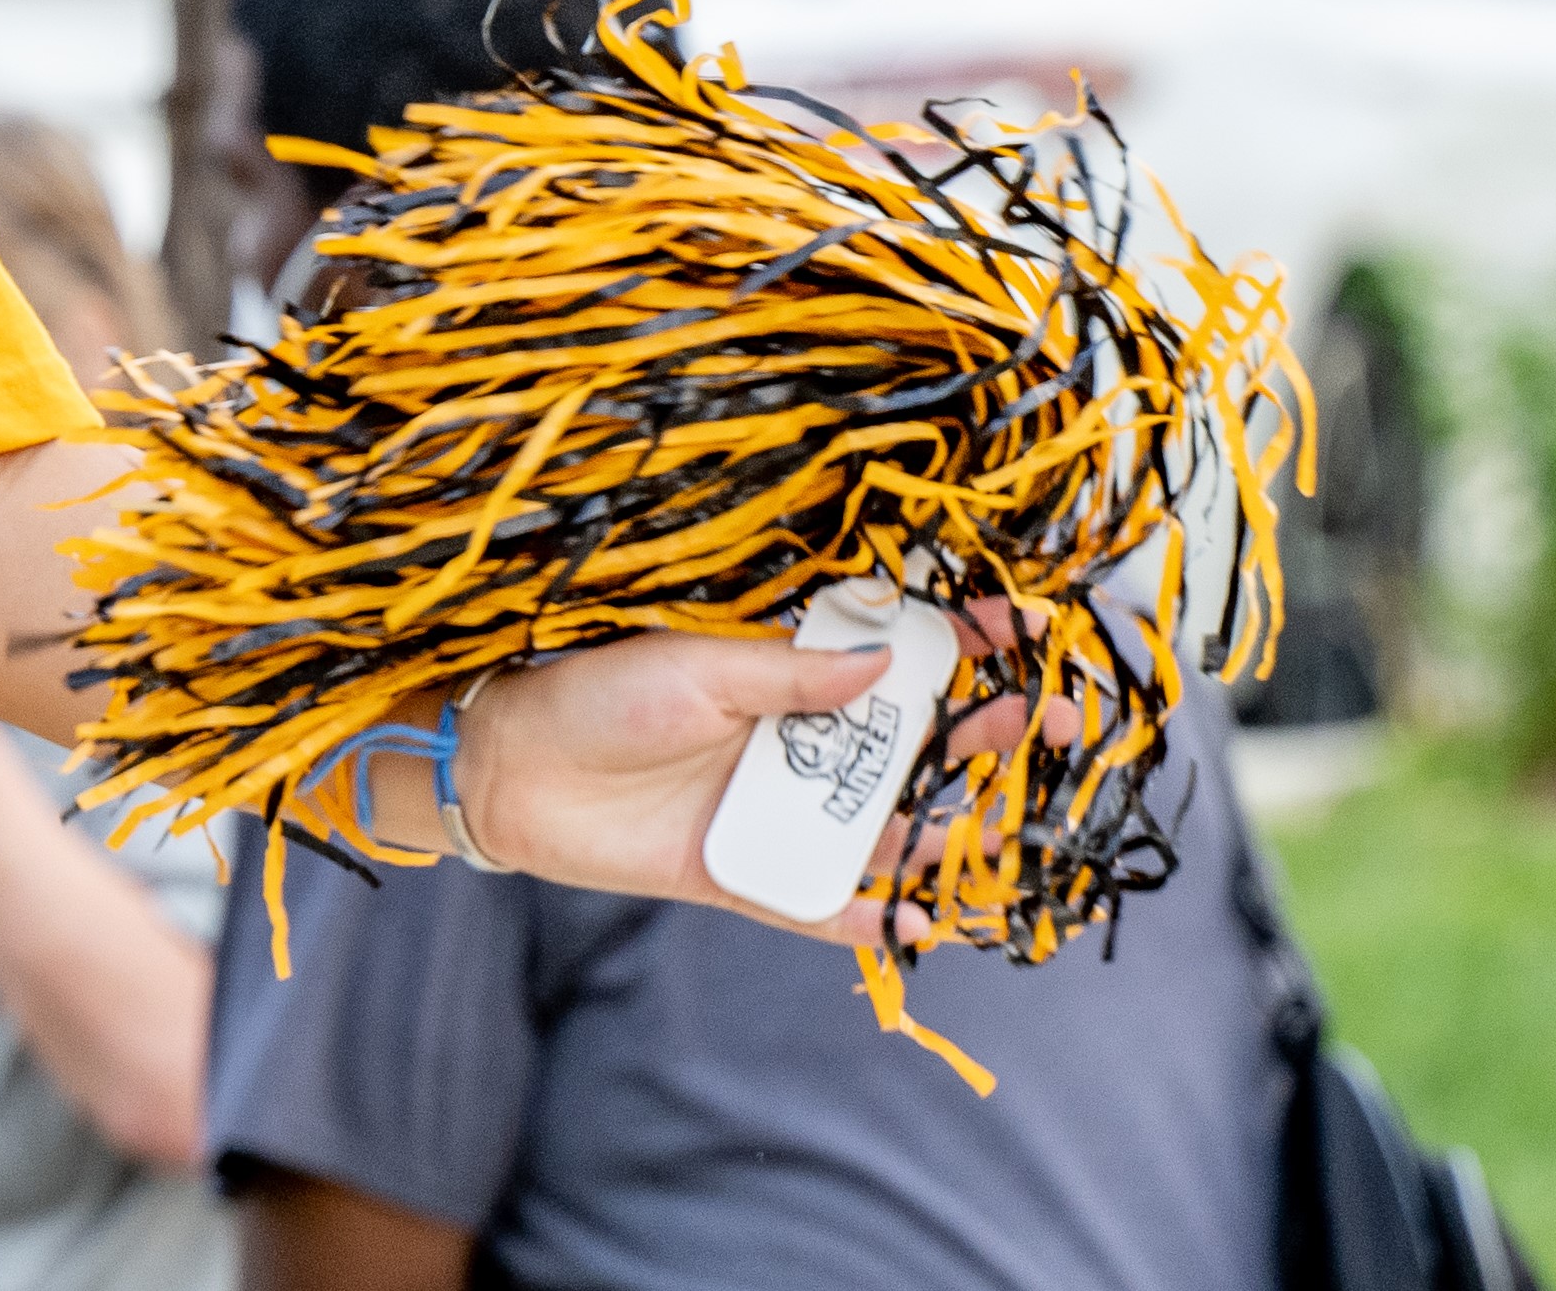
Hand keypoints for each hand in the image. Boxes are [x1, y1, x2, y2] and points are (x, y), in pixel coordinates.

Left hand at [442, 607, 1071, 942]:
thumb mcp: (693, 667)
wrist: (504, 770)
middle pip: (908, 746)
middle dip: (984, 735)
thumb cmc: (590, 695)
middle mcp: (790, 746)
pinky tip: (919, 925)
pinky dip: (868, 919)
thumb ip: (791, 675)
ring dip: (940, 833)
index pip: (891, 659)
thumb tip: (887, 663)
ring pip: (880, 829)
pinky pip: (819, 903)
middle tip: (1050, 726)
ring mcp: (772, 812)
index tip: (1029, 629)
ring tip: (992, 829)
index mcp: (783, 678)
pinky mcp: (741, 873)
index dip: (961, 644)